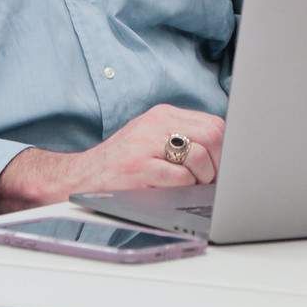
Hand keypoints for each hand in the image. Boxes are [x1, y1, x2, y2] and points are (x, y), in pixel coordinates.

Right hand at [0, 104, 224, 213]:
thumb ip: (184, 139)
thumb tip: (225, 158)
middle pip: (213, 136)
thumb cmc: (121, 164)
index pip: (214, 124)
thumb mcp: (151, 139)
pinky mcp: (139, 167)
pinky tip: (171, 191)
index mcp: (163, 115)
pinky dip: (184, 189)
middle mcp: (156, 124)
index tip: (223, 168)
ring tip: (188, 187)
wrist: (80, 177)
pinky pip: (180, 178)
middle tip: (209, 181)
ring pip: (200, 157)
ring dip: (202, 180)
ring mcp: (146, 144)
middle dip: (219, 165)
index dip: (226, 150)